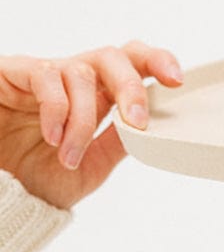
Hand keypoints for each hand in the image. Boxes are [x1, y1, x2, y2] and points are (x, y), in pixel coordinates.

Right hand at [0, 41, 182, 210]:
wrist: (0, 195)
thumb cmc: (36, 179)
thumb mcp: (91, 167)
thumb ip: (119, 144)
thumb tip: (153, 129)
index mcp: (96, 98)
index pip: (130, 65)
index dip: (156, 62)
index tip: (177, 80)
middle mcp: (72, 82)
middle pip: (113, 56)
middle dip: (132, 86)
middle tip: (138, 122)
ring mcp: (42, 76)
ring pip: (81, 72)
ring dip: (83, 119)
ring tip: (69, 155)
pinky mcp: (11, 74)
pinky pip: (44, 75)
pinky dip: (57, 108)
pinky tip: (52, 136)